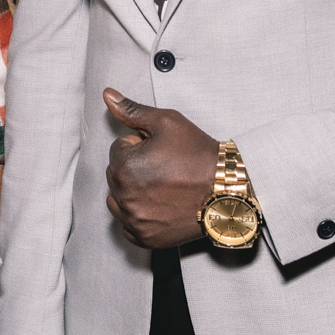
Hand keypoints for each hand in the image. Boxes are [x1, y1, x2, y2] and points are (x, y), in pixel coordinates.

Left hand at [102, 89, 219, 249]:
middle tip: (164, 167)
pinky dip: (139, 217)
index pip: (118, 150)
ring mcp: (135, 221)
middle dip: (134, 168)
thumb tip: (107, 95)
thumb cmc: (198, 154)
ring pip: (119, 201)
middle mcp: (124, 197)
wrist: (227, 190)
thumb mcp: (167, 122)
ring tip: (161, 186)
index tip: (161, 150)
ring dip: (132, 192)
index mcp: (125, 167)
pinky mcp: (146, 239)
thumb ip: (132, 110)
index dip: (140, 146)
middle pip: (117, 175)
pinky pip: (128, 226)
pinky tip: (159, 206)